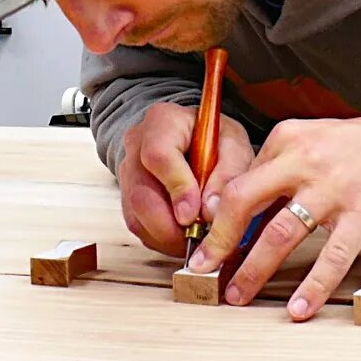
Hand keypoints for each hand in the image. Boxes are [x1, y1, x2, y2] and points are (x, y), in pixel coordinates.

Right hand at [117, 102, 254, 256]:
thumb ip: (229, 172)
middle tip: (200, 236)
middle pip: (140, 194)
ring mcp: (127, 173)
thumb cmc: (214, 138)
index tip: (195, 215)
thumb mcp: (233, 144)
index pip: (158, 155)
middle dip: (171, 225)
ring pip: (136, 216)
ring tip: (196, 239)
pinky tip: (183, 237)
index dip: (177, 188)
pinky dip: (162, 239)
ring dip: (167, 237)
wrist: (191, 138)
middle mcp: (136, 146)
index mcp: (163, 122)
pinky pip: (138, 227)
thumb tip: (210, 212)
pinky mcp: (127, 198)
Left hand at [187, 111, 360, 320]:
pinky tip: (299, 306)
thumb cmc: (356, 148)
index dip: (216, 217)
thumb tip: (236, 210)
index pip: (239, 181)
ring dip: (254, 269)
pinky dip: (312, 285)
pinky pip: (332, 256)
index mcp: (286, 141)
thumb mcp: (308, 142)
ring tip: (239, 294)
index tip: (205, 243)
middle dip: (220, 241)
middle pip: (245, 201)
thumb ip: (274, 171)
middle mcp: (303, 161)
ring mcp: (332, 188)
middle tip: (205, 270)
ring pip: (280, 233)